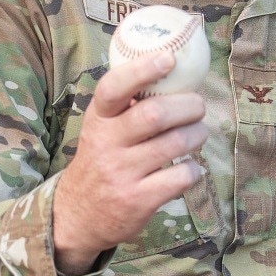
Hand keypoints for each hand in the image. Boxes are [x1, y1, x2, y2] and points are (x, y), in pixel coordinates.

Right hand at [51, 53, 206, 275]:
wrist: (76, 216)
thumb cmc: (99, 162)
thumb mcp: (100, 129)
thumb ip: (126, 106)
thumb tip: (172, 71)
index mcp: (98, 119)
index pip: (114, 88)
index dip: (143, 70)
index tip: (169, 59)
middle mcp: (106, 144)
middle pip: (155, 114)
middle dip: (189, 106)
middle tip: (197, 107)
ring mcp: (122, 174)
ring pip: (175, 143)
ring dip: (197, 134)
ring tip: (198, 133)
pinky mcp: (138, 201)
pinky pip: (180, 177)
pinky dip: (194, 169)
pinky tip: (190, 167)